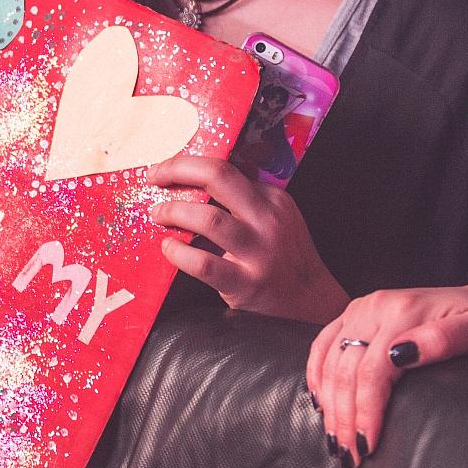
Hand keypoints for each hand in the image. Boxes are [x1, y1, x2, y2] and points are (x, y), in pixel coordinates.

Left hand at [148, 155, 347, 321]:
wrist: (312, 303)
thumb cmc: (286, 256)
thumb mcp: (277, 217)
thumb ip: (246, 198)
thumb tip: (200, 176)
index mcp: (273, 199)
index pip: (225, 168)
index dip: (188, 164)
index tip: (166, 168)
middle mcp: (267, 220)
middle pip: (218, 177)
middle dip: (178, 170)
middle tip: (154, 178)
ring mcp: (258, 252)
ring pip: (208, 219)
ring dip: (174, 212)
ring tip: (158, 214)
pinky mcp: (246, 284)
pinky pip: (205, 264)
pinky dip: (180, 254)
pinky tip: (169, 248)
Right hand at [307, 281, 467, 464]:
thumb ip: (442, 340)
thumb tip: (400, 355)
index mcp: (402, 312)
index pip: (371, 371)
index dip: (366, 412)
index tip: (368, 448)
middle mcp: (375, 306)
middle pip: (346, 369)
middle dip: (344, 417)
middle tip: (349, 455)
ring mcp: (361, 308)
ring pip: (330, 360)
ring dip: (329, 403)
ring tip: (336, 439)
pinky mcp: (355, 313)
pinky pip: (323, 343)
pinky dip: (317, 374)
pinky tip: (318, 400)